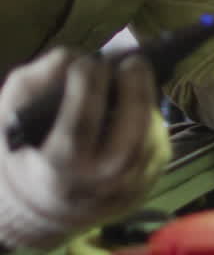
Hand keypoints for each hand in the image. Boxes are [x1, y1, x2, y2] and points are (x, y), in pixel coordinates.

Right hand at [0, 49, 169, 247]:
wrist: (48, 197)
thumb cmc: (30, 146)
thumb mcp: (15, 112)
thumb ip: (36, 82)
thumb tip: (73, 57)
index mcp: (59, 168)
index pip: (80, 126)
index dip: (87, 89)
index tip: (88, 61)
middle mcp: (97, 183)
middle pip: (129, 137)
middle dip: (133, 93)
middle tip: (131, 62)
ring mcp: (126, 187)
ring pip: (149, 141)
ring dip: (147, 100)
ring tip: (137, 72)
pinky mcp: (146, 184)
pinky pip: (158, 148)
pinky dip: (153, 118)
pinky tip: (141, 96)